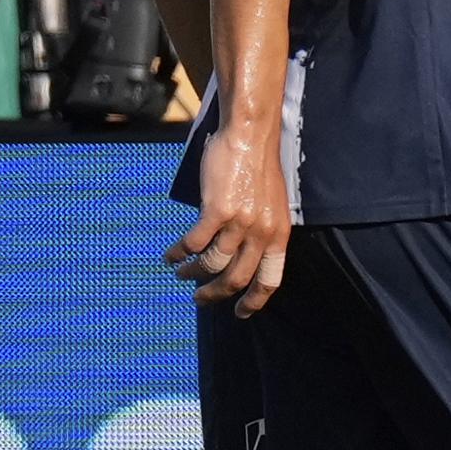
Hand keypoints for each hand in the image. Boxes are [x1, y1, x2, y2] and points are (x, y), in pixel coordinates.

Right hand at [168, 128, 289, 314]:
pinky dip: (179, 253)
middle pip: (236, 279)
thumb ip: (262, 231)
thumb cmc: (258, 168)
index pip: (270, 279)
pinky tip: (171, 256)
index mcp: (279, 234)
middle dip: (215, 294)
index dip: (255, 301)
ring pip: (212, 264)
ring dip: (192, 273)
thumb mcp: (272, 205)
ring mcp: (240, 223)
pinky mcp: (217, 211)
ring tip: (181, 273)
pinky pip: (194, 243)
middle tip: (200, 298)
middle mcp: (262, 233)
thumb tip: (243, 256)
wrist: (250, 136)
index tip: (241, 313)